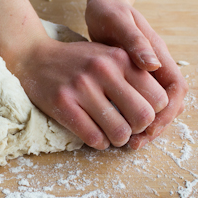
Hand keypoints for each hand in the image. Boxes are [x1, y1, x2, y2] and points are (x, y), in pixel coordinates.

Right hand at [12, 38, 168, 149]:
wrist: (34, 58)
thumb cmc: (76, 61)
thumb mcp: (107, 54)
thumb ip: (133, 72)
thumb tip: (163, 106)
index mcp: (120, 57)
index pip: (158, 97)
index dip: (155, 113)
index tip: (142, 115)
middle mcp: (103, 70)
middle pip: (143, 117)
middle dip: (139, 129)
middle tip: (129, 127)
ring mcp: (81, 87)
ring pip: (119, 132)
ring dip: (119, 140)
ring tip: (112, 134)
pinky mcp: (63, 104)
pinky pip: (93, 137)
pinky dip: (99, 143)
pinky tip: (96, 136)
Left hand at [85, 0, 187, 148]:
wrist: (101, 7)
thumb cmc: (110, 11)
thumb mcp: (120, 22)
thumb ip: (136, 42)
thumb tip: (153, 65)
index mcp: (158, 55)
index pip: (175, 89)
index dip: (168, 111)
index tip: (150, 126)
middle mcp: (154, 67)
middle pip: (167, 103)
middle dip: (156, 125)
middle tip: (136, 142)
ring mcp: (141, 74)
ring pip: (153, 106)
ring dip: (144, 125)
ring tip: (128, 141)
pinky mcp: (127, 79)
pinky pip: (136, 103)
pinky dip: (130, 117)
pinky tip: (116, 126)